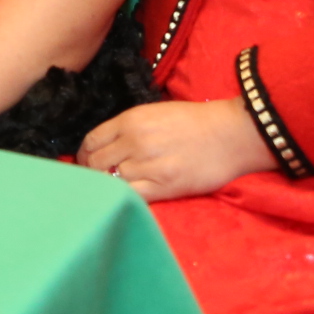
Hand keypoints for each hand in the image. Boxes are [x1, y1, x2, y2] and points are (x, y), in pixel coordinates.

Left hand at [78, 99, 276, 199]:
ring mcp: (148, 164)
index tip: (85, 164)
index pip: (90, 141)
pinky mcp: (164, 186)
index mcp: (130, 120)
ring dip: (107, 188)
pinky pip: (130, 196)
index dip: (83, 155)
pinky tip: (124, 200)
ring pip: (109, 181)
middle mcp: (134, 141)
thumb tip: (105, 146)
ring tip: (110, 192)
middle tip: (94, 182)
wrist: (230, 134)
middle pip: (94, 163)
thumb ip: (127, 128)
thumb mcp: (153, 113)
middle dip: (90, 173)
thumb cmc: (194, 122)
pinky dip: (122, 199)